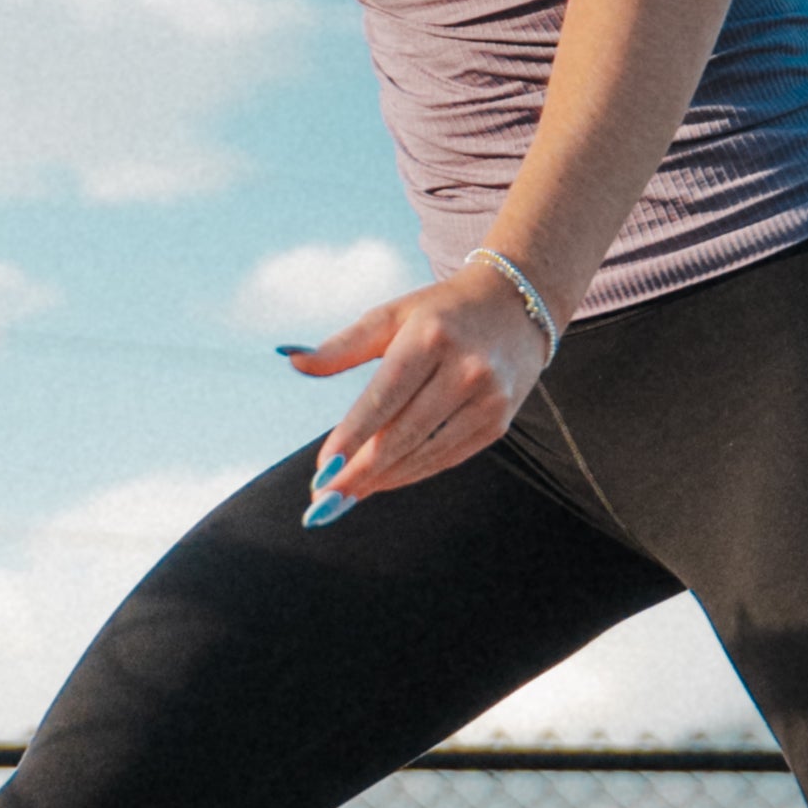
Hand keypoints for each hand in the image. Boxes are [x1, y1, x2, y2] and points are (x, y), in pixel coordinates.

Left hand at [282, 263, 553, 516]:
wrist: (516, 304)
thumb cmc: (439, 312)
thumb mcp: (391, 315)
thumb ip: (342, 345)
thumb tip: (291, 359)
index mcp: (431, 337)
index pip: (383, 398)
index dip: (351, 439)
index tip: (321, 472)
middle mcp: (465, 368)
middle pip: (403, 434)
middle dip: (359, 473)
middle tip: (322, 502)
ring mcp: (488, 398)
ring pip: (425, 453)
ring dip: (382, 480)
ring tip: (344, 498)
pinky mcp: (498, 421)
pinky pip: (447, 457)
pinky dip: (411, 473)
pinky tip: (381, 482)